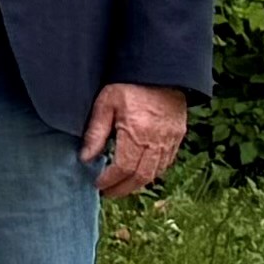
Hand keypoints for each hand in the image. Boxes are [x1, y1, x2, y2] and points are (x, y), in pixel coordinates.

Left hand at [85, 81, 190, 199]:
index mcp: (136, 131)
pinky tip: (139, 173)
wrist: (160, 71)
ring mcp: (170, 139)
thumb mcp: (105, 104)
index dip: (110, 180)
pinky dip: (152, 172)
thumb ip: (95, 133)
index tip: (98, 184)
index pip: (123, 168)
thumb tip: (85, 158)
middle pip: (141, 176)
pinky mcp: (178, 136)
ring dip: (138, 184)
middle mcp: (156, 139)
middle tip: (108, 193)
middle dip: (123, 189)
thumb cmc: (129, 84)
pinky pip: (166, 162)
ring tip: (121, 186)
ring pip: (156, 172)